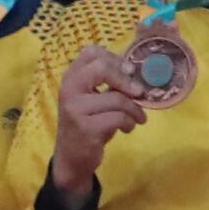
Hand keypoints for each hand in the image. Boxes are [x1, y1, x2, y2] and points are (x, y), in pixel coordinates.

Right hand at [47, 44, 148, 195]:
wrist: (72, 157)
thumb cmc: (88, 123)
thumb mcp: (93, 99)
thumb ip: (108, 83)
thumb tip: (135, 71)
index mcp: (71, 77)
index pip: (91, 52)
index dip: (114, 59)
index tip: (129, 71)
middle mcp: (69, 89)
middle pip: (102, 68)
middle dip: (126, 80)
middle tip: (139, 92)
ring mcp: (76, 109)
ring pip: (117, 98)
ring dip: (135, 109)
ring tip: (138, 118)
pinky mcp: (86, 128)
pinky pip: (119, 118)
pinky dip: (130, 123)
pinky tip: (127, 128)